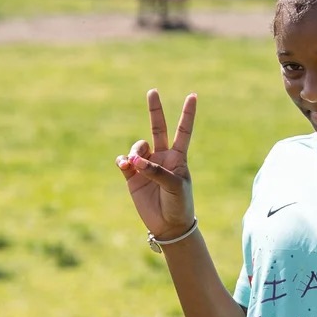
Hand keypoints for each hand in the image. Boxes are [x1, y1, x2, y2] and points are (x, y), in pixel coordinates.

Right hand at [116, 89, 196, 238]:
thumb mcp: (174, 186)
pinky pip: (124, 161)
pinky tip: (125, 165)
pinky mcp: (133, 177)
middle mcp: (162, 157)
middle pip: (158, 128)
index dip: (187, 114)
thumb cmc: (179, 204)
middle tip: (153, 91)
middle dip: (155, 110)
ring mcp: (146, 166)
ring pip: (138, 147)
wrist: (168, 225)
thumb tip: (135, 160)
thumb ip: (156, 171)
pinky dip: (123, 161)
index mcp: (178, 157)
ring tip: (135, 164)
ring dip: (136, 152)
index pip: (183, 131)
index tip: (193, 95)